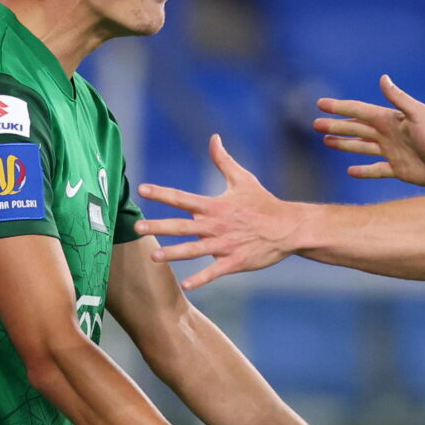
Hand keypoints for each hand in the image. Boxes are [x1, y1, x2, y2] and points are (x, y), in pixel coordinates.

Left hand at [136, 137, 300, 290]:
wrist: (287, 227)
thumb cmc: (263, 203)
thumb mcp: (243, 179)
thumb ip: (223, 160)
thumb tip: (213, 138)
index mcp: (214, 205)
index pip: (182, 198)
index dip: (161, 193)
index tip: (142, 189)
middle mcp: (215, 225)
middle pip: (181, 226)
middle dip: (158, 227)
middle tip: (137, 228)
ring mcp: (224, 245)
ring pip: (193, 250)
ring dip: (173, 253)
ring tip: (153, 256)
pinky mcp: (234, 261)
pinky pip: (214, 272)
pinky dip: (200, 279)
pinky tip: (185, 286)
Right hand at [313, 75, 424, 186]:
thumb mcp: (417, 113)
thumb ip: (399, 98)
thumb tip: (383, 78)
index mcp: (389, 120)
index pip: (358, 111)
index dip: (339, 108)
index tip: (320, 104)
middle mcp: (387, 134)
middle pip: (355, 129)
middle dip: (336, 126)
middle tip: (315, 125)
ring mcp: (391, 152)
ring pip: (361, 147)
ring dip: (344, 144)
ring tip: (327, 142)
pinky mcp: (398, 169)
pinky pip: (376, 169)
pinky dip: (363, 170)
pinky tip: (351, 170)